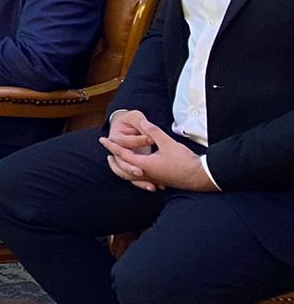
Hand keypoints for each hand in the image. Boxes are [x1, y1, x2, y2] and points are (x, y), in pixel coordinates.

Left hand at [100, 117, 215, 191]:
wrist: (201, 176)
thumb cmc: (185, 161)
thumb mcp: (168, 143)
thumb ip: (153, 132)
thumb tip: (143, 122)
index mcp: (145, 165)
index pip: (122, 155)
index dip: (111, 146)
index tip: (102, 140)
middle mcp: (146, 174)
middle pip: (122, 169)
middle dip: (113, 159)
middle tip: (107, 149)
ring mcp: (153, 179)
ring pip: (131, 176)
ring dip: (122, 167)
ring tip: (117, 159)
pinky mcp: (160, 180)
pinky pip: (140, 179)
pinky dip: (133, 173)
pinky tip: (136, 168)